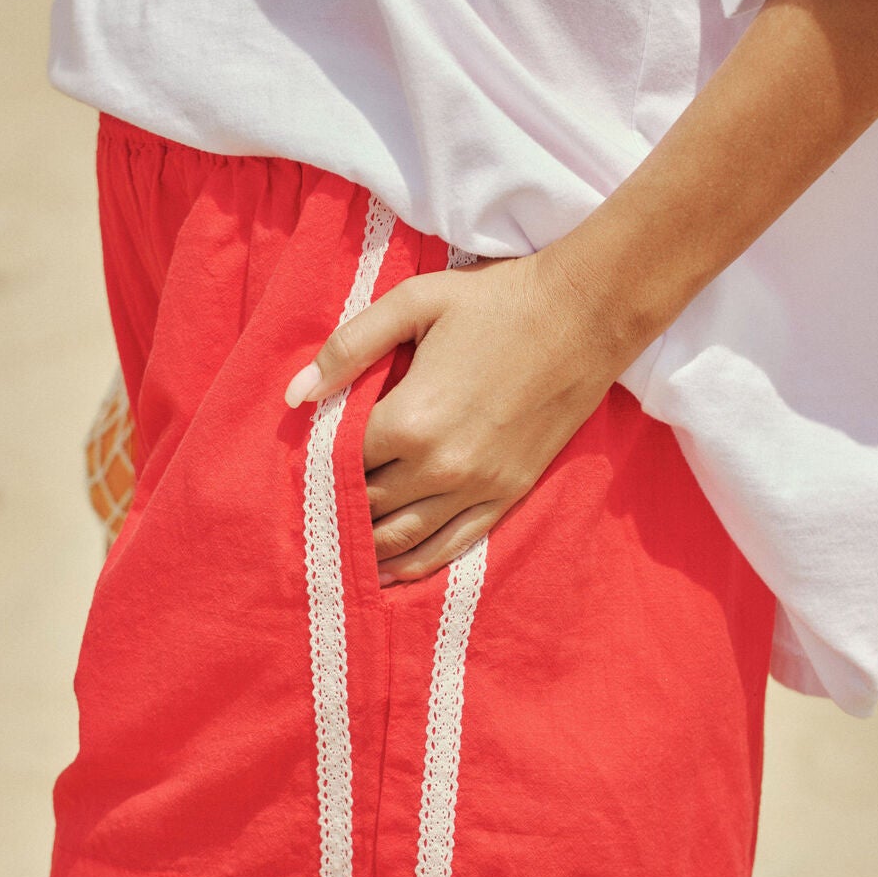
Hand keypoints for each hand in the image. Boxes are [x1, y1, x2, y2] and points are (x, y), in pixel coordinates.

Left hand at [283, 248, 626, 583]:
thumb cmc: (495, 303)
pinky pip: (452, 546)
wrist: (584, 317)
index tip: (293, 471)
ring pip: (403, 539)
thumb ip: (349, 348)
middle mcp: (441, 466)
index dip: (312, 469)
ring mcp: (478, 487)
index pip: (340, 463)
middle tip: (306, 515)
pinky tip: (389, 573)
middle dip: (334, 511)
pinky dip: (415, 565)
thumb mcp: (414, 304)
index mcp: (410, 419)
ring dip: (365, 550)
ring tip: (335, 554)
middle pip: (366, 506)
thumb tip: (294, 394)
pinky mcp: (507, 496)